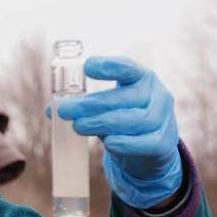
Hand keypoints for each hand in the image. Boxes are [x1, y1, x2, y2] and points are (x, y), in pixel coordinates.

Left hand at [55, 56, 182, 208]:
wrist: (152, 150)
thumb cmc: (125, 122)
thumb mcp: (106, 110)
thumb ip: (84, 108)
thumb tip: (51, 109)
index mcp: (142, 79)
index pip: (128, 68)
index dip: (109, 66)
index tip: (87, 66)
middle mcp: (158, 95)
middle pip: (125, 98)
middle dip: (92, 104)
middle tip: (65, 111)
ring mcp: (164, 118)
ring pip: (135, 120)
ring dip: (103, 123)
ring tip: (78, 127)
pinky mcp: (164, 143)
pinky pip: (145, 143)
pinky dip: (126, 144)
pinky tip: (108, 144)